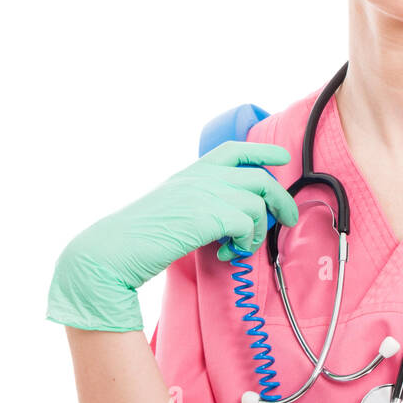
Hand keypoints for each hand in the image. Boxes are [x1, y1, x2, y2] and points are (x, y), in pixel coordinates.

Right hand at [46, 141, 298, 331]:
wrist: (113, 250)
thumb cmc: (140, 236)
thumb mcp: (174, 205)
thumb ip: (202, 200)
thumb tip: (235, 214)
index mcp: (192, 172)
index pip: (235, 150)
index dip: (263, 151)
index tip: (282, 158)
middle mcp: (201, 177)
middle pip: (259, 178)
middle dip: (281, 199)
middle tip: (289, 220)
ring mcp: (204, 194)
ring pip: (257, 204)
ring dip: (257, 231)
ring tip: (238, 247)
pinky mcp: (207, 216)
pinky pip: (247, 225)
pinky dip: (244, 243)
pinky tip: (226, 253)